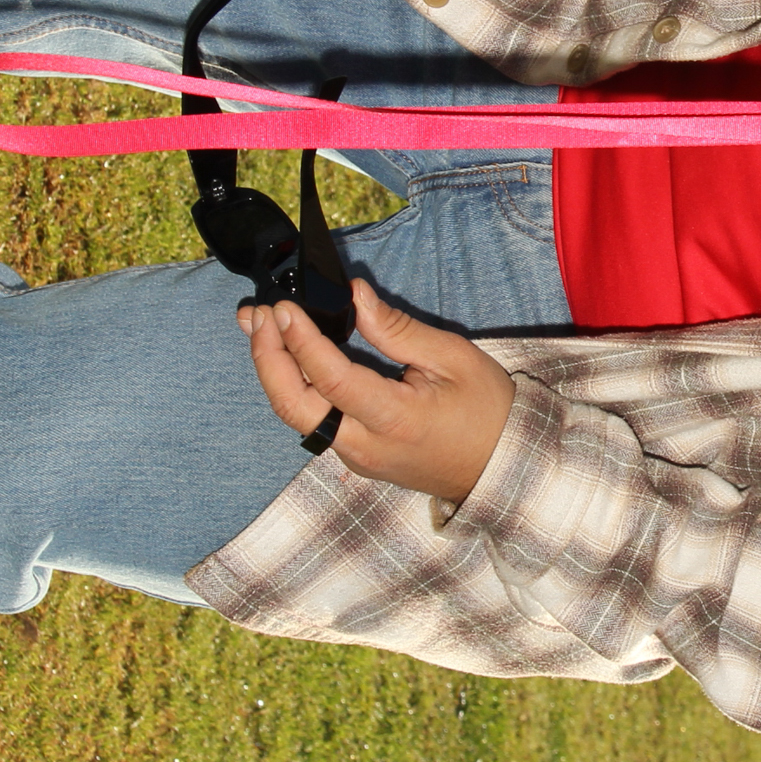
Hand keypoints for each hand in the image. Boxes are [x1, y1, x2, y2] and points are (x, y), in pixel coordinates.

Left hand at [241, 280, 514, 501]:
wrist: (503, 466)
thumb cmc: (488, 410)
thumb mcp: (452, 357)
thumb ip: (397, 329)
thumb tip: (354, 295)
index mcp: (395, 419)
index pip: (330, 379)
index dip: (300, 340)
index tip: (283, 308)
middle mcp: (365, 446)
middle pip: (293, 406)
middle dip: (266, 357)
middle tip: (257, 315)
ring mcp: (356, 457)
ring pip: (297, 416)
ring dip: (273, 371)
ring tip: (258, 328)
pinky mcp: (356, 458)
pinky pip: (314, 421)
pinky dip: (293, 386)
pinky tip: (287, 357)